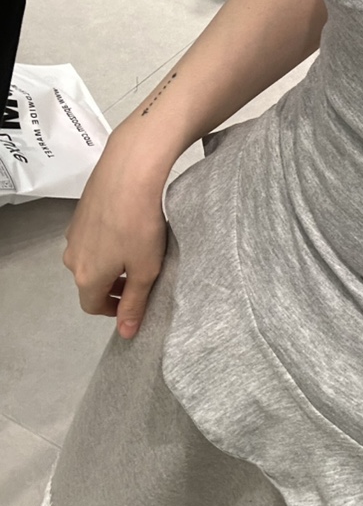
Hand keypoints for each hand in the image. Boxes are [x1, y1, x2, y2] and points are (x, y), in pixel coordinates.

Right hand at [62, 132, 169, 339]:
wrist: (129, 172)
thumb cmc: (141, 225)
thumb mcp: (146, 270)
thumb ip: (135, 303)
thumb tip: (126, 333)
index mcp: (87, 277)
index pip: (93, 306)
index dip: (114, 309)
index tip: (135, 300)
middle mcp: (73, 257)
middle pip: (91, 281)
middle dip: (114, 284)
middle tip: (142, 275)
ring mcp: (73, 232)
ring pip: (91, 257)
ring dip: (111, 260)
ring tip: (139, 249)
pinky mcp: (80, 211)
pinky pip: (93, 235)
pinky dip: (108, 239)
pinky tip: (129, 225)